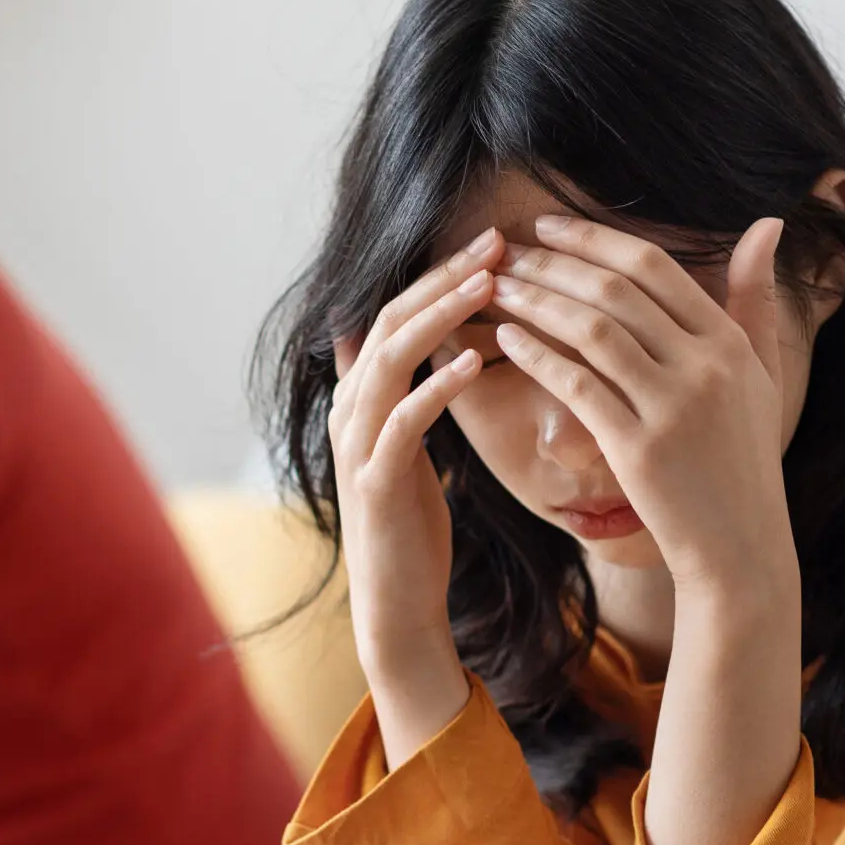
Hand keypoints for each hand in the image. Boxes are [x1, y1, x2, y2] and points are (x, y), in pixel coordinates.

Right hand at [329, 227, 502, 762]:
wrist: (397, 603)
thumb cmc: (414, 526)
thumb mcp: (412, 447)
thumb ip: (416, 394)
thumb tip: (446, 340)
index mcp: (361, 398)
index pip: (396, 313)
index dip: (440, 274)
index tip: (495, 242)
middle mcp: (349, 412)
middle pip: (388, 321)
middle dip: (442, 278)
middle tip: (496, 242)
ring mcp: (356, 445)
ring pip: (388, 359)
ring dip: (439, 317)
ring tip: (488, 285)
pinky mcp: (374, 483)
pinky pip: (401, 421)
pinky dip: (433, 386)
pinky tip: (470, 362)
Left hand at [489, 215, 799, 600]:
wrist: (739, 547)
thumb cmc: (743, 460)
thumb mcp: (764, 375)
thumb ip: (756, 301)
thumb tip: (766, 224)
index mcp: (729, 342)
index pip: (654, 265)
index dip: (594, 239)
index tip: (546, 226)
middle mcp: (704, 366)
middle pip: (615, 290)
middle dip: (551, 263)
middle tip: (503, 251)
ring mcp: (672, 407)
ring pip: (591, 330)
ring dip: (535, 301)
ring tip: (495, 287)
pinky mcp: (638, 448)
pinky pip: (576, 385)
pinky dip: (536, 355)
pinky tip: (505, 338)